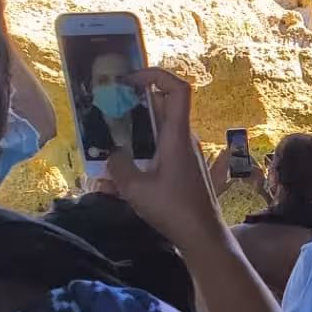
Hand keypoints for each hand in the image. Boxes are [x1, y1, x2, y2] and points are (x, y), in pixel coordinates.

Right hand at [105, 67, 225, 250]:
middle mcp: (185, 139)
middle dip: (135, 102)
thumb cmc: (173, 211)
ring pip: (160, 128)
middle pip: (163, 106)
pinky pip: (162, 146)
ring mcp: (187, 153)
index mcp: (178, 136)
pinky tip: (123, 164)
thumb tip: (112, 153)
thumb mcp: (135, 188)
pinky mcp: (184, 167)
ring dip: (136, 127)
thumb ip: (118, 165)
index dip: (155, 74)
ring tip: (109, 136)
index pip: (178, 89)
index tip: (129, 80)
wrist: (203, 237)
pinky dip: (143, 147)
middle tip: (107, 107)